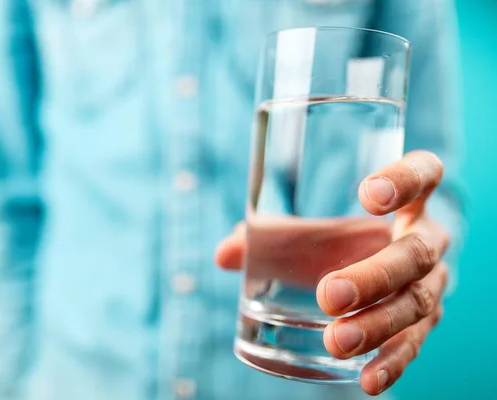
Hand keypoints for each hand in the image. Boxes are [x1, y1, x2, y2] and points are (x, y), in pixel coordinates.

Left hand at [215, 151, 448, 395]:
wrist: (380, 276)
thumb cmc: (339, 244)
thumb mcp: (311, 234)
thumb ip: (271, 238)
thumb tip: (224, 255)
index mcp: (406, 204)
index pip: (424, 175)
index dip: (405, 179)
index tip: (368, 196)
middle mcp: (426, 241)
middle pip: (416, 252)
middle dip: (373, 275)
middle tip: (329, 294)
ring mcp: (429, 286)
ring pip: (416, 302)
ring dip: (377, 324)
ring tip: (337, 341)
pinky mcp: (423, 326)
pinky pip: (414, 346)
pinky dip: (391, 364)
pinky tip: (366, 379)